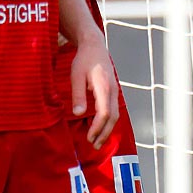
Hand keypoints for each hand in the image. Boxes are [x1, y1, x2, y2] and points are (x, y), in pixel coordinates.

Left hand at [69, 32, 118, 146]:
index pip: (104, 113)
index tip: (89, 138)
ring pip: (115, 115)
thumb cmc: (83, 60)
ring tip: (98, 141)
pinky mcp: (113, 91)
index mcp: (104, 87)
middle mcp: (113, 90)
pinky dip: (108, 122)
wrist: (95, 46)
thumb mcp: (76, 76)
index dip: (97, 127)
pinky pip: (114, 110)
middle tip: (95, 145)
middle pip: (113, 117)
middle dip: (105, 133)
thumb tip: (78, 113)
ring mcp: (115, 91)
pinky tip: (100, 128)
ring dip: (107, 129)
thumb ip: (78, 95)